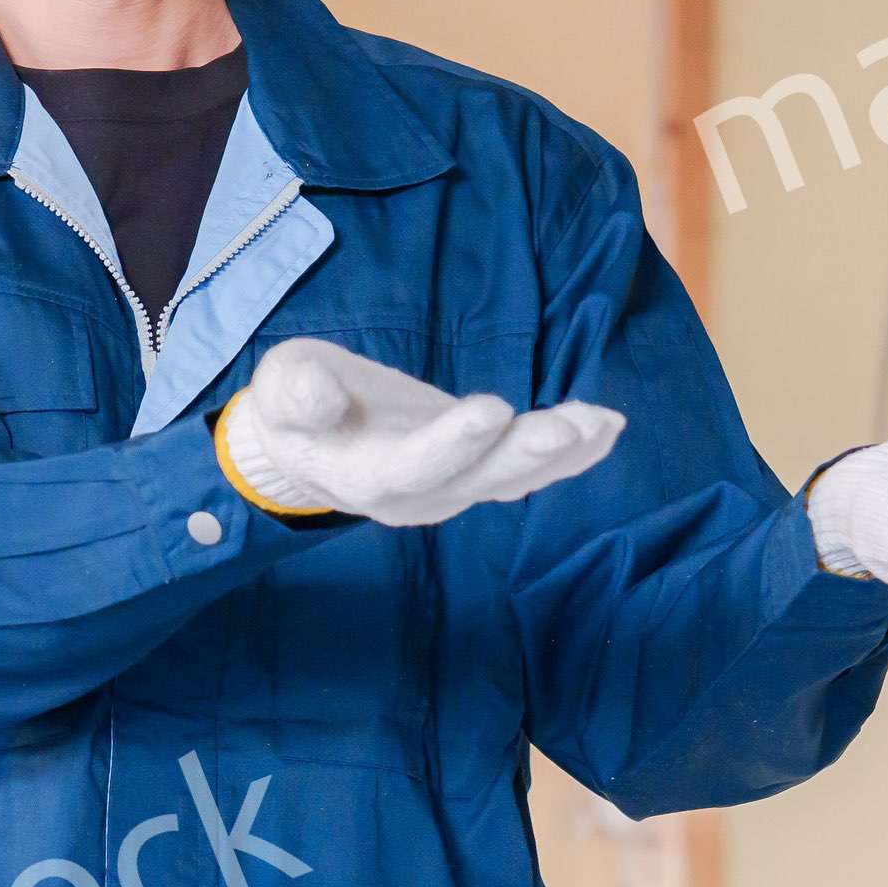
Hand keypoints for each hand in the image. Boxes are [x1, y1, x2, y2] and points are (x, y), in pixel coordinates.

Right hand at [218, 338, 622, 525]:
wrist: (310, 444)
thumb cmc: (294, 407)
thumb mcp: (280, 389)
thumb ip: (296, 393)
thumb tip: (319, 395)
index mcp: (366, 477)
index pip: (414, 466)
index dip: (454, 442)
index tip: (492, 407)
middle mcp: (419, 497)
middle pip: (478, 479)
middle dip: (526, 452)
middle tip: (567, 426)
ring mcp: (454, 491)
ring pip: (513, 478)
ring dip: (562, 454)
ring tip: (601, 422)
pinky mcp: (478, 475)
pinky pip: (528, 470)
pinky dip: (571, 452)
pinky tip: (607, 426)